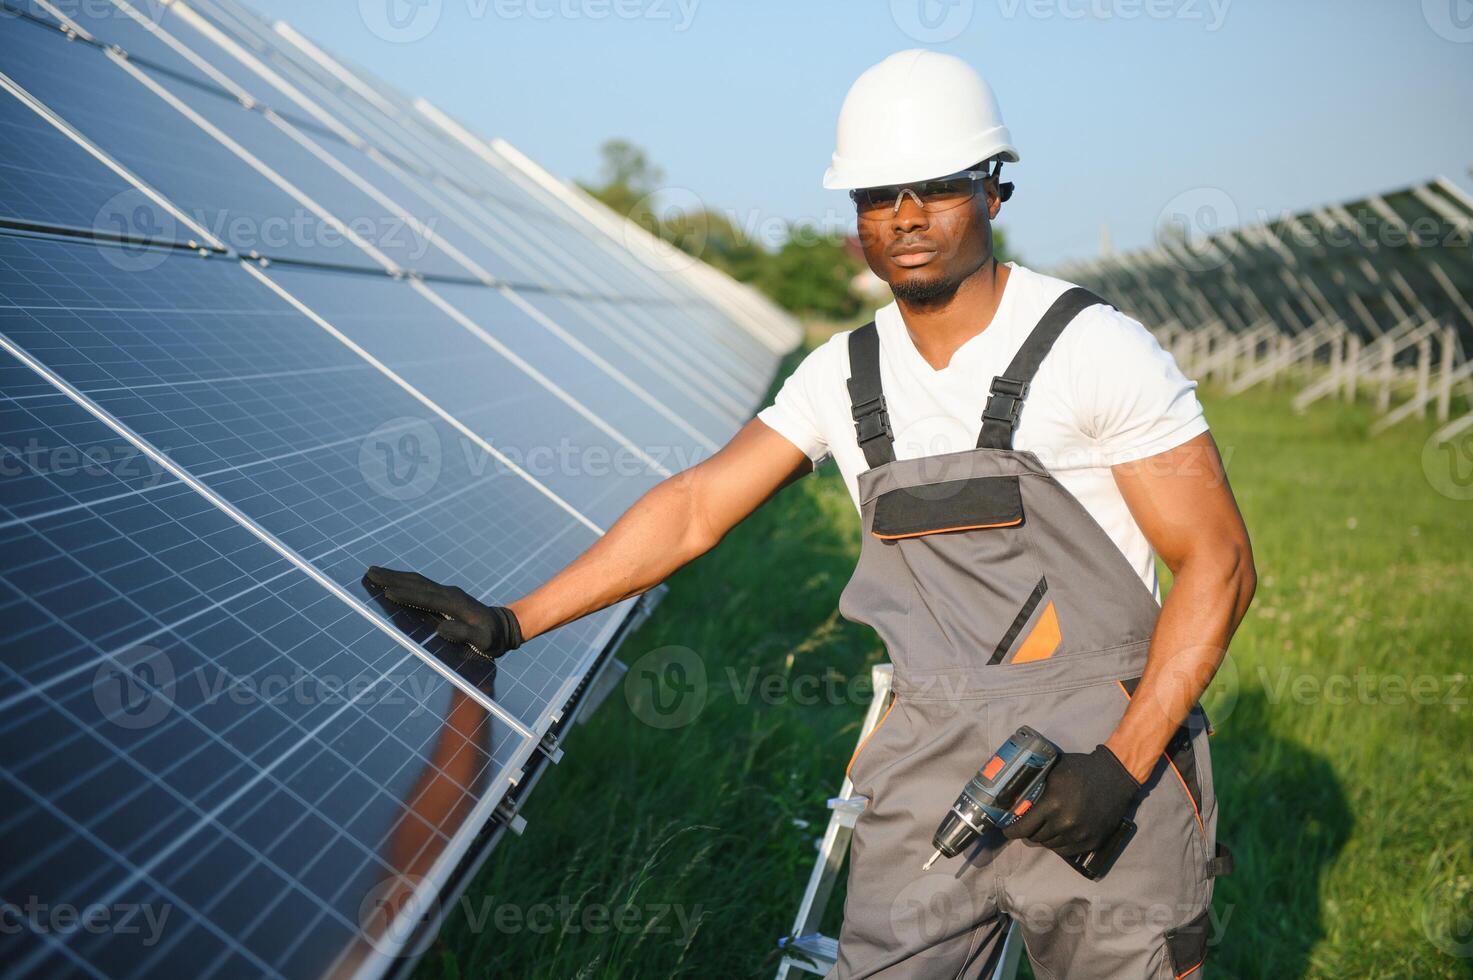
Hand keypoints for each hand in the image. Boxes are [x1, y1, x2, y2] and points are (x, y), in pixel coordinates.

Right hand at [364, 566, 523, 658]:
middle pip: (416, 583)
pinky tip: (393, 581)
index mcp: (455, 605)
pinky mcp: (445, 595)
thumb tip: (442, 629)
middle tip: (369, 572)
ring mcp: (447, 592)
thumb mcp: (483, 640)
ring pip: (417, 581)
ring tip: (374, 572)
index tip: (386, 592)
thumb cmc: (492, 638)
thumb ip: (464, 634)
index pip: (426, 598)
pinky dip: (405, 581)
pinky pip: (421, 585)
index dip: (406, 595)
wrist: (504, 627)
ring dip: (395, 576)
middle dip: (392, 578)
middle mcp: (449, 594)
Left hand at [1001, 745, 1140, 856]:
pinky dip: (1058, 844)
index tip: (1006, 829)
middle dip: (1026, 833)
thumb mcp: (1053, 771)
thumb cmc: (1081, 769)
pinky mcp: (1092, 842)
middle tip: (1024, 827)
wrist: (1115, 776)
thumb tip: (1012, 795)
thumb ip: (1035, 786)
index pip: (1023, 828)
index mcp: (1052, 805)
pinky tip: (1056, 834)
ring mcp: (1080, 835)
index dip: (1011, 831)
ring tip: (1041, 829)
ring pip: (1050, 846)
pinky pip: (1066, 850)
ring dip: (1042, 839)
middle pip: (1035, 838)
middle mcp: (1065, 824)